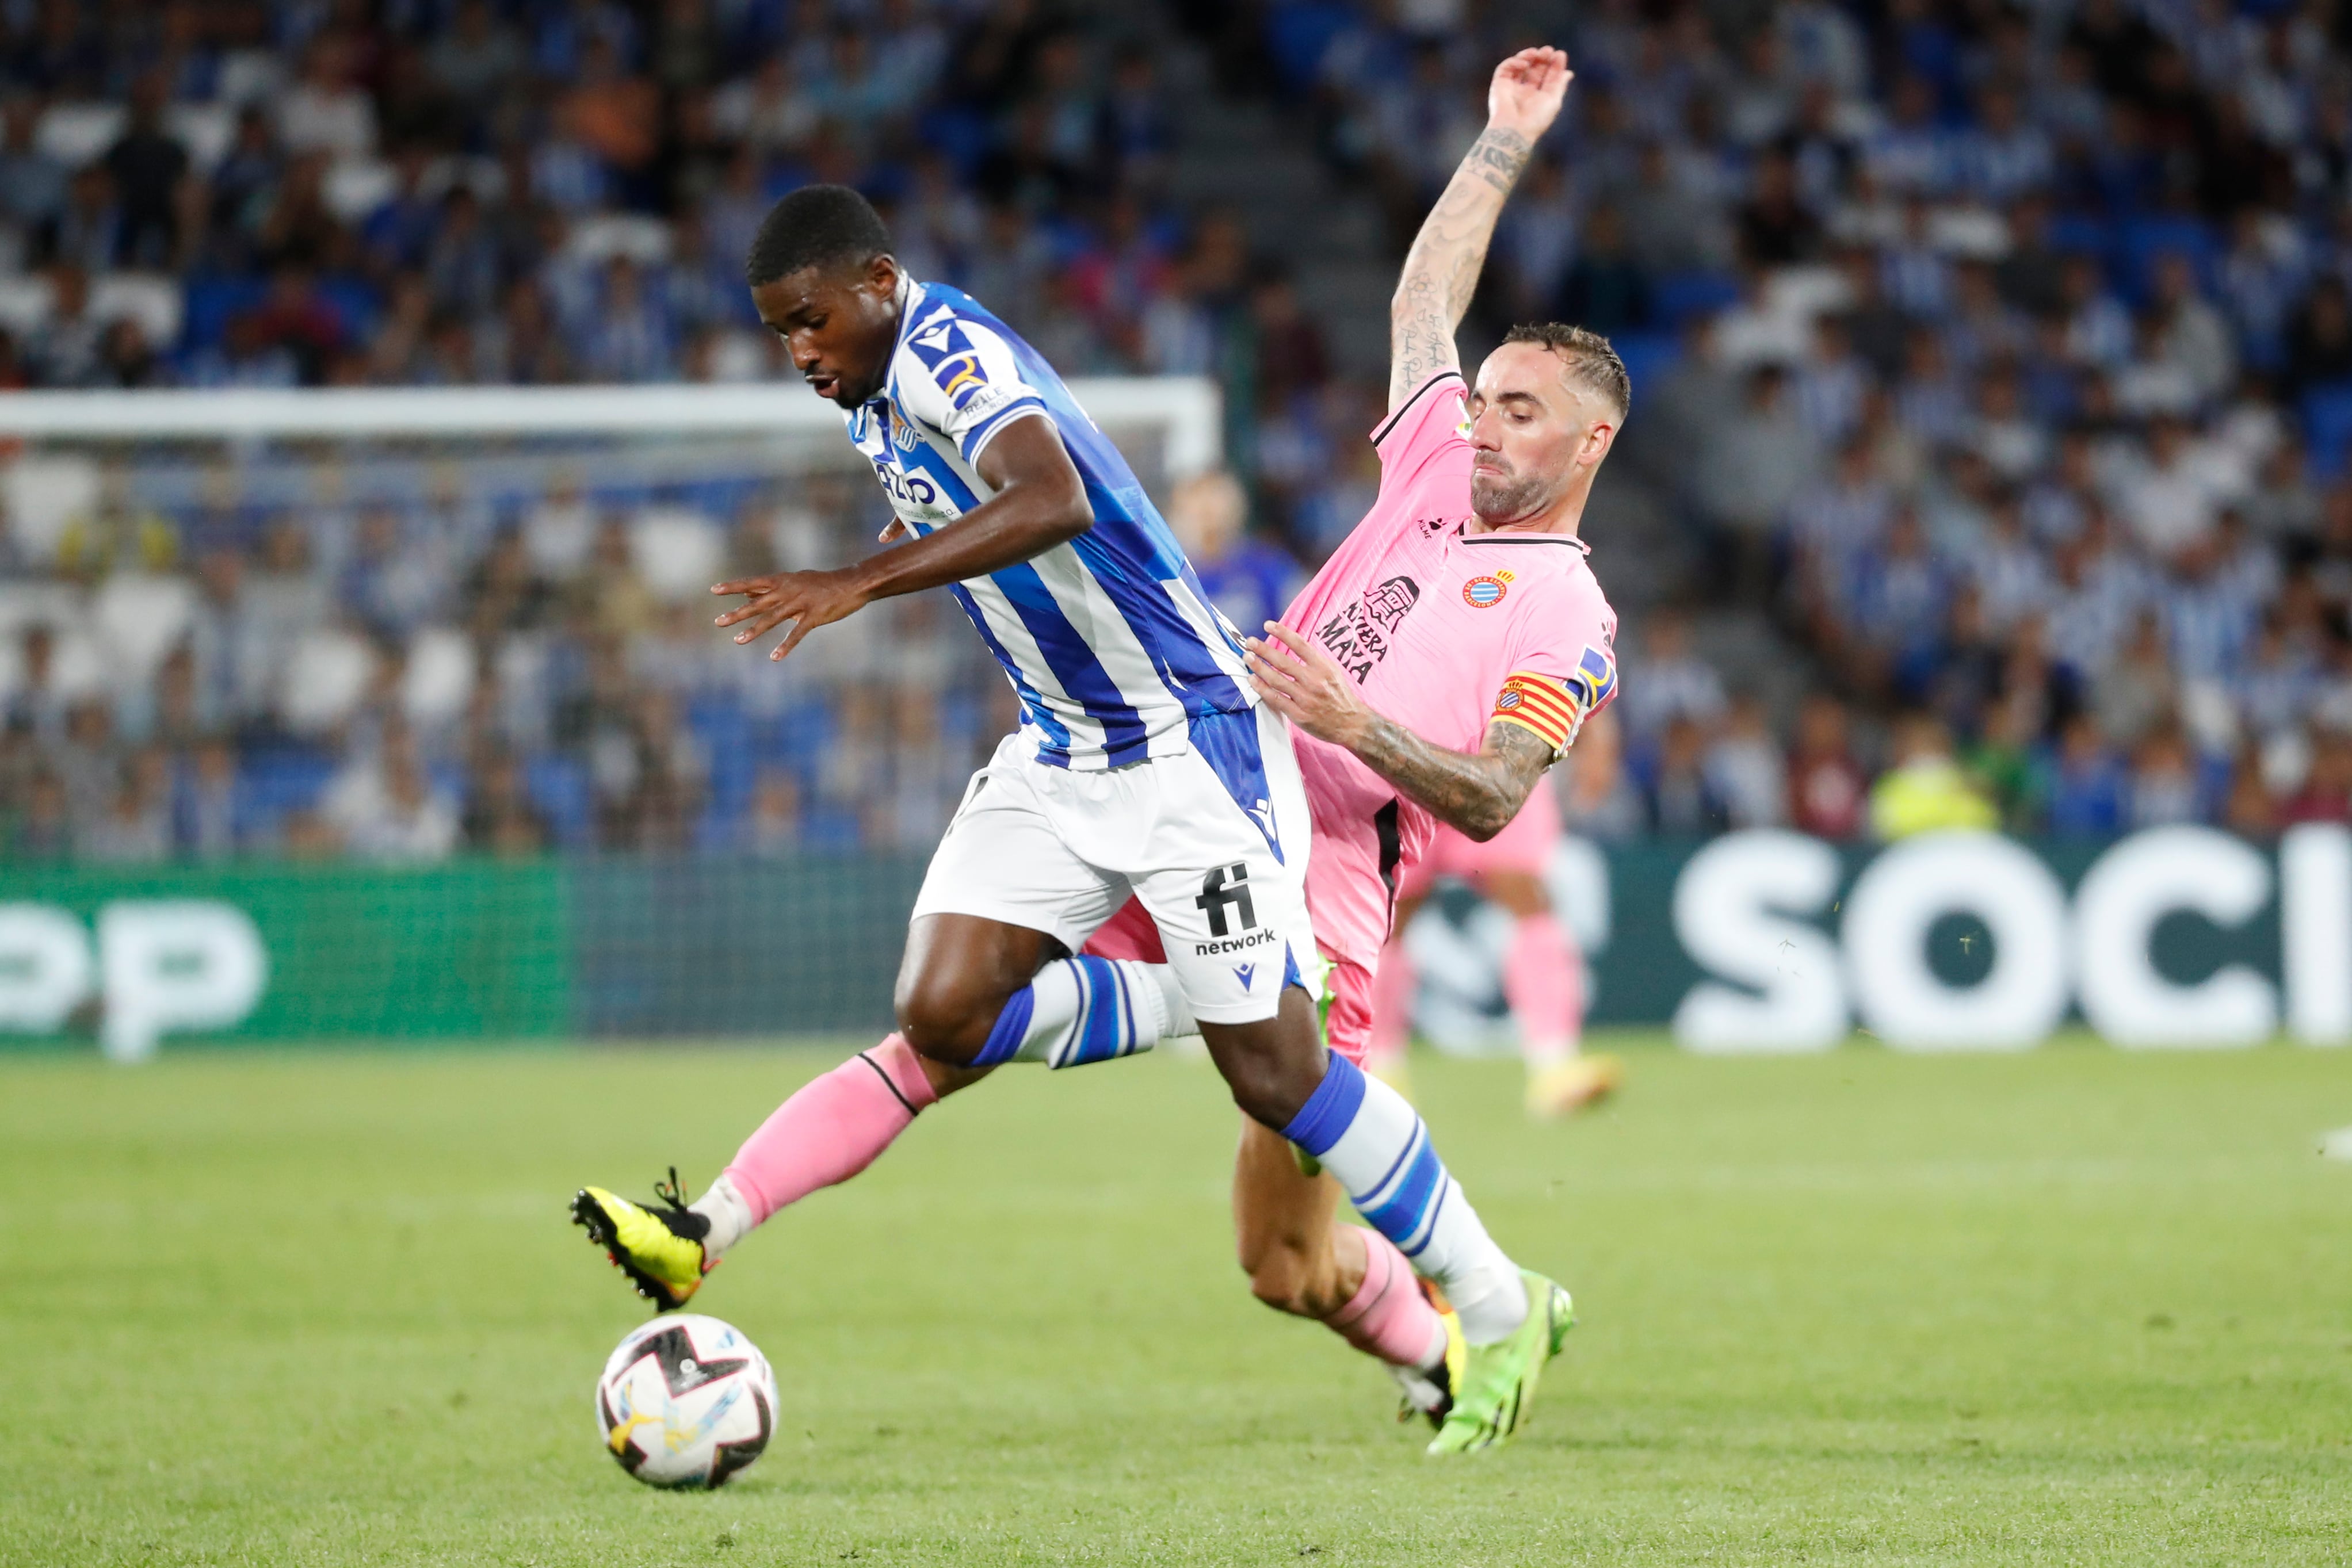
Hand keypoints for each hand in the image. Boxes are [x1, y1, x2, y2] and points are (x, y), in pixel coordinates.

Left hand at [711, 568, 870, 661]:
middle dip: (737, 613)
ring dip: (754, 630)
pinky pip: (797, 633)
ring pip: (772, 618)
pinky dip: (786, 646)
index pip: (753, 582)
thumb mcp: (793, 581)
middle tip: (718, 622)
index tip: (714, 590)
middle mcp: (788, 591)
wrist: (851, 583)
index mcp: (783, 581)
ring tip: (738, 640)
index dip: (733, 586)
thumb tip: (746, 593)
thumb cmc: (821, 583)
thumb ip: (769, 589)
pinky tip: (775, 657)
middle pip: (758, 603)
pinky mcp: (814, 616)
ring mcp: (800, 603)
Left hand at [1243, 620, 1371, 747]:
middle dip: (1263, 649)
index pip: (1300, 645)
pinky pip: (1276, 699)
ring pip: (1276, 679)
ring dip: (1259, 667)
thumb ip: (1314, 661)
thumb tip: (1292, 647)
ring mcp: (1305, 698)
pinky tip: (1252, 680)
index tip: (1268, 625)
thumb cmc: (1341, 697)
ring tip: (1248, 657)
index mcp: (1323, 667)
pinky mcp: (1299, 714)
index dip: (1282, 633)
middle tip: (1250, 642)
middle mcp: (1314, 681)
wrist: (1352, 724)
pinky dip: (1262, 688)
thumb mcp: (1333, 672)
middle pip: (1283, 661)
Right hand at [1486, 46, 1570, 140]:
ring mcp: (1511, 88)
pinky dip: (1514, 62)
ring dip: (1528, 56)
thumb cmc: (1536, 119)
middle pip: (1535, 69)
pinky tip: (1524, 65)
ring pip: (1519, 66)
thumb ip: (1559, 85)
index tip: (1560, 54)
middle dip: (1542, 58)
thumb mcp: (1553, 101)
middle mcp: (1525, 93)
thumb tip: (1569, 73)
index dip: (1554, 65)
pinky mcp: (1499, 86)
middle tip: (1548, 50)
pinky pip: (1505, 68)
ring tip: (1536, 53)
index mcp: (1538, 98)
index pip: (1547, 77)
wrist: (1514, 130)